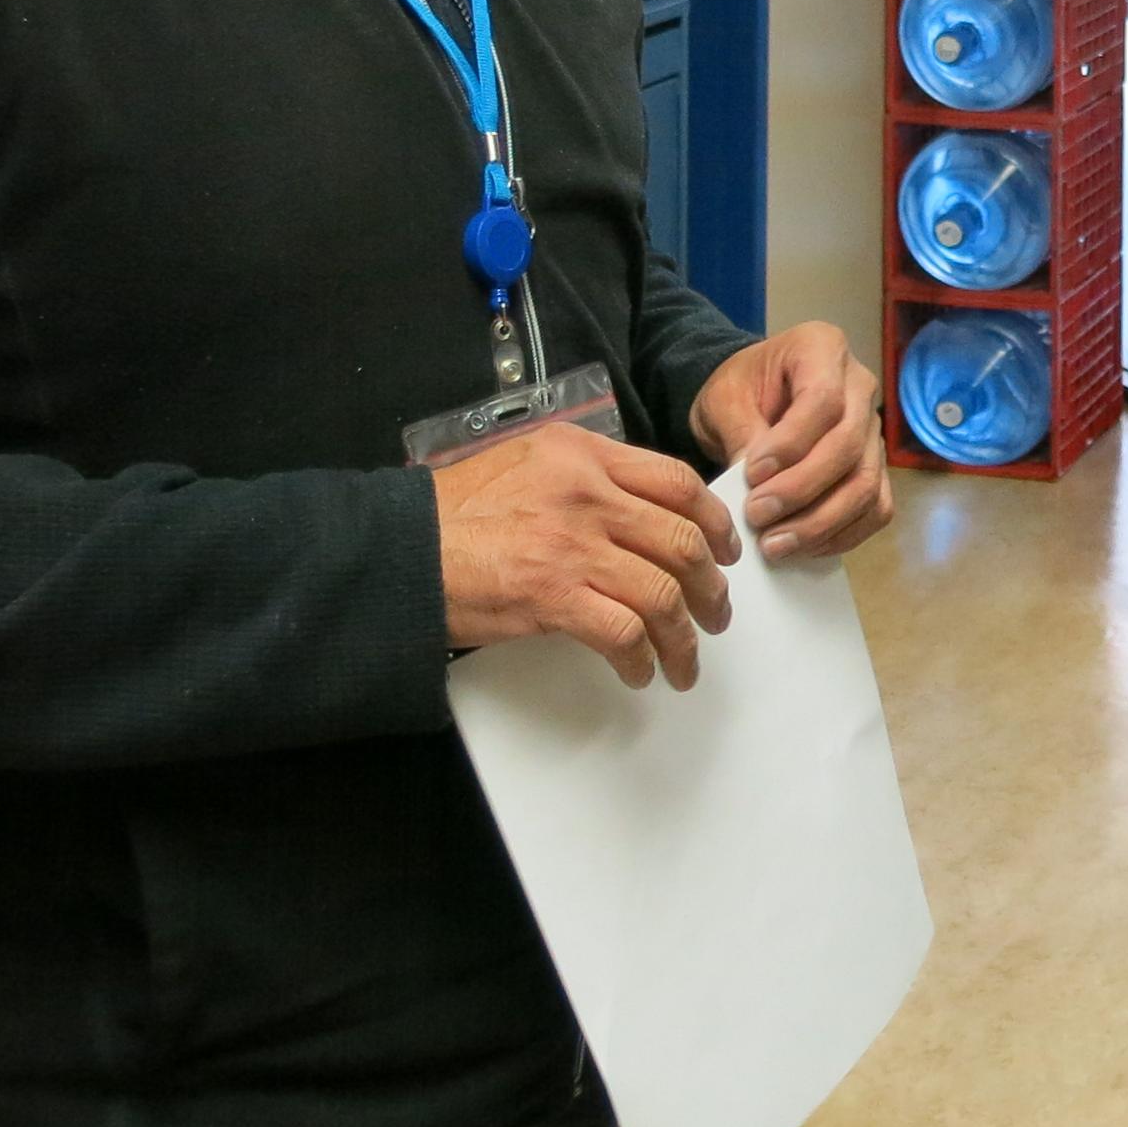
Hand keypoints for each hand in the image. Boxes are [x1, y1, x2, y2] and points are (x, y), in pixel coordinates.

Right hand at [434, 423, 738, 689]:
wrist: (402, 548)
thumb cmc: (455, 511)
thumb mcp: (525, 462)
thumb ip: (584, 476)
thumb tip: (636, 510)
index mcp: (582, 454)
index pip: (676, 482)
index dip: (714, 522)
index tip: (725, 551)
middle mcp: (587, 494)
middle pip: (682, 540)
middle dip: (711, 587)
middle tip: (716, 613)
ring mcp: (573, 545)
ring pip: (663, 593)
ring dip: (684, 636)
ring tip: (684, 660)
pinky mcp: (554, 596)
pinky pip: (625, 632)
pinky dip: (642, 658)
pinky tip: (640, 672)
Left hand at [688, 322, 893, 561]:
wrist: (751, 401)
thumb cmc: (738, 390)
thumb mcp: (724, 399)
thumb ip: (741, 432)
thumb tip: (757, 482)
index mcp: (823, 348)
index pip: (823, 400)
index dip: (791, 444)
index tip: (752, 474)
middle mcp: (861, 386)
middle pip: (848, 446)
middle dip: (801, 490)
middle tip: (757, 517)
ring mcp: (873, 430)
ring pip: (866, 484)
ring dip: (821, 522)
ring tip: (774, 545)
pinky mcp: (875, 468)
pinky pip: (875, 508)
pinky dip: (843, 534)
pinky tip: (805, 548)